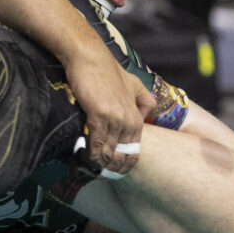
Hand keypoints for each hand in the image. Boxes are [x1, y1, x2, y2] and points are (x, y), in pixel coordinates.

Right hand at [64, 50, 154, 175]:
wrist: (89, 57)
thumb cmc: (107, 70)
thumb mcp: (133, 83)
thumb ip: (142, 99)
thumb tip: (145, 113)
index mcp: (137, 115)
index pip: (135, 147)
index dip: (127, 162)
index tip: (119, 171)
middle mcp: (129, 119)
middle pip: (123, 152)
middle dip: (116, 167)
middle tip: (107, 176)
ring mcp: (115, 118)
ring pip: (110, 150)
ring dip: (103, 163)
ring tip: (96, 171)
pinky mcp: (98, 115)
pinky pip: (97, 141)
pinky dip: (93, 152)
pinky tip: (89, 159)